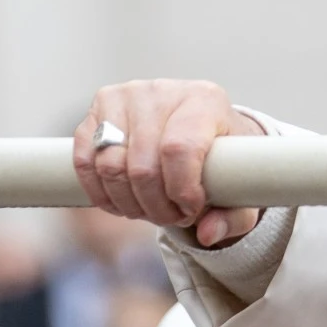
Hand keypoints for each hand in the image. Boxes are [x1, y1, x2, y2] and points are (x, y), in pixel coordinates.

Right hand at [73, 79, 265, 246]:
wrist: (201, 127)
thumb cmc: (223, 156)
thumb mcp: (241, 184)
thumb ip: (234, 215)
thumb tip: (208, 234)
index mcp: (205, 100)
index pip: (180, 148)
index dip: (181, 189)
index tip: (190, 210)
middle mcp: (162, 92)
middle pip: (143, 165)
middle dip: (156, 206)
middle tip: (171, 218)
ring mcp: (125, 97)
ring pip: (110, 166)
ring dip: (128, 203)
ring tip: (149, 211)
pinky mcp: (98, 109)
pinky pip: (85, 161)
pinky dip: (100, 192)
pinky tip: (122, 203)